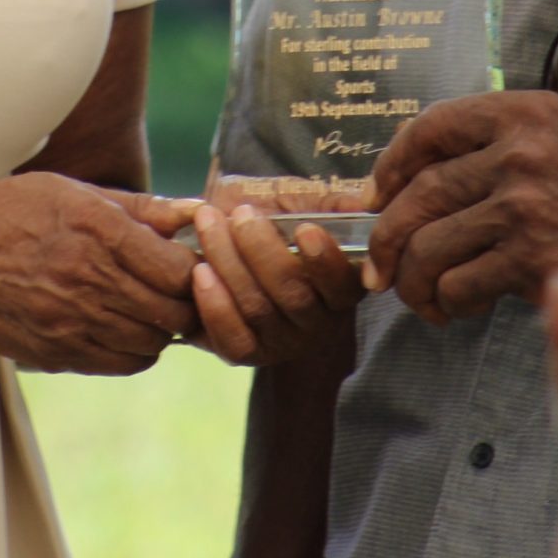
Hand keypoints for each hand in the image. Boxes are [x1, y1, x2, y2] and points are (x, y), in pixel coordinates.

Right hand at [0, 173, 196, 375]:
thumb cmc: (5, 213)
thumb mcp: (70, 191)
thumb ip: (138, 206)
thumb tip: (193, 213)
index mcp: (97, 230)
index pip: (179, 269)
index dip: (196, 269)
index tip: (190, 261)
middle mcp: (88, 280)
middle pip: (172, 312)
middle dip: (185, 301)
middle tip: (179, 288)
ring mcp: (72, 323)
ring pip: (151, 343)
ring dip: (160, 327)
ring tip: (147, 306)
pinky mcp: (56, 354)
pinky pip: (120, 363)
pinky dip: (134, 350)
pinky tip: (122, 326)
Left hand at [187, 201, 363, 364]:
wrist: (234, 246)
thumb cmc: (276, 220)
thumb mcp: (303, 204)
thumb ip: (328, 203)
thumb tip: (356, 205)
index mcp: (341, 285)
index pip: (341, 281)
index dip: (324, 259)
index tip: (304, 229)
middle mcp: (317, 322)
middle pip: (292, 294)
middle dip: (261, 250)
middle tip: (240, 214)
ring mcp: (282, 342)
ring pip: (258, 310)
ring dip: (229, 264)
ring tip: (209, 224)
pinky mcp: (246, 354)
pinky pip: (233, 340)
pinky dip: (215, 306)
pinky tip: (200, 273)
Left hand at [364, 91, 557, 326]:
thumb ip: (496, 151)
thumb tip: (407, 185)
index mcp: (524, 113)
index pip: (431, 127)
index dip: (392, 165)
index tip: (376, 195)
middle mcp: (520, 151)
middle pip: (417, 195)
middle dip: (387, 239)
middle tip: (382, 269)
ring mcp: (524, 203)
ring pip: (427, 247)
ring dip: (414, 283)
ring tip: (426, 298)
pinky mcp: (531, 256)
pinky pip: (457, 284)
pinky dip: (451, 303)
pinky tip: (464, 307)